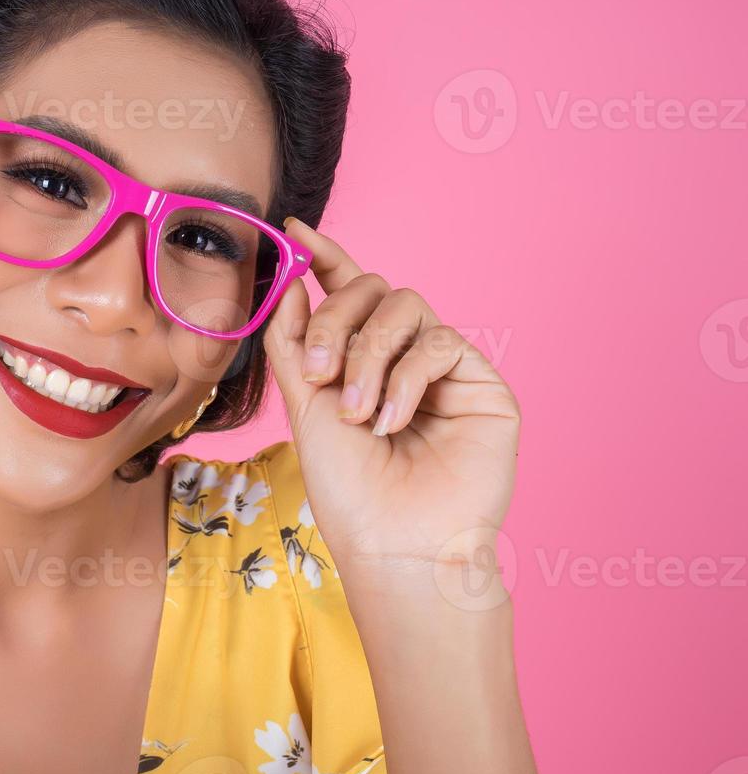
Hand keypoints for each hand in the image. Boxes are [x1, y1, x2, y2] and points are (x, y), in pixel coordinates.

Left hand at [262, 216, 520, 576]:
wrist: (394, 544)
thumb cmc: (349, 490)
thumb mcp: (304, 408)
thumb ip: (295, 343)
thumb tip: (292, 281)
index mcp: (358, 360)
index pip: (346, 292)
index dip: (325, 257)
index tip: (294, 229)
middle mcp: (402, 357)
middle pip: (373, 291)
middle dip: (336, 321)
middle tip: (318, 372)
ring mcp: (444, 369)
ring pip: (405, 308)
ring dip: (369, 355)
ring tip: (356, 413)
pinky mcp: (481, 384)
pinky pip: (439, 343)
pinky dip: (404, 379)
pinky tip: (391, 421)